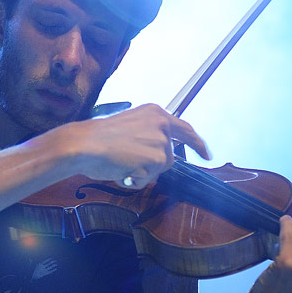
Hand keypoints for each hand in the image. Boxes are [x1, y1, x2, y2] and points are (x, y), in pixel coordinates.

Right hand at [58, 103, 210, 189]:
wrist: (84, 144)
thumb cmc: (97, 139)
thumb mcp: (128, 127)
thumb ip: (147, 136)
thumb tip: (157, 155)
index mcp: (154, 112)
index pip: (183, 128)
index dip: (197, 143)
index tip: (207, 154)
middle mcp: (162, 123)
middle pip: (170, 156)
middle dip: (160, 164)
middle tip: (163, 161)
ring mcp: (161, 140)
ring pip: (159, 169)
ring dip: (142, 172)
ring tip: (122, 163)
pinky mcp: (158, 158)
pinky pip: (149, 179)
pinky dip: (135, 180)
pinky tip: (122, 170)